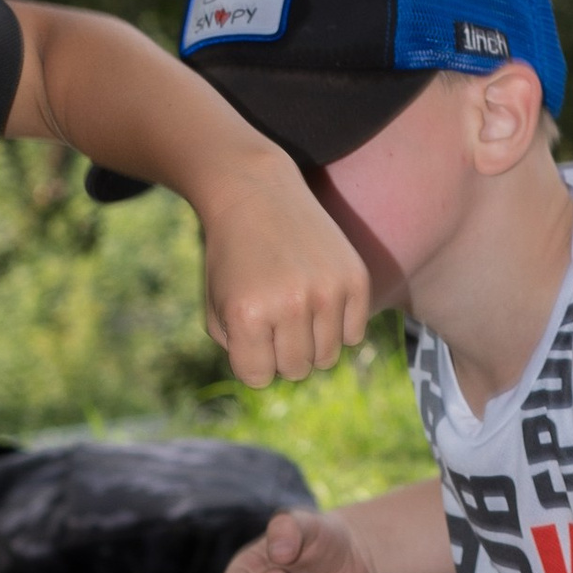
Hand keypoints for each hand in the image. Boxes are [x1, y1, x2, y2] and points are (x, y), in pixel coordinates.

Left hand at [198, 165, 370, 387]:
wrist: (256, 194)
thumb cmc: (230, 256)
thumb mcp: (216, 306)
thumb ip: (239, 351)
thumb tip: (277, 376)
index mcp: (248, 315)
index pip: (258, 378)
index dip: (251, 359)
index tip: (248, 331)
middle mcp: (290, 305)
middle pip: (296, 370)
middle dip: (281, 353)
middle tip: (273, 319)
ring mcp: (327, 291)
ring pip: (327, 358)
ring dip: (311, 343)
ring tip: (296, 310)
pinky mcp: (355, 278)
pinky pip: (354, 335)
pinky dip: (338, 327)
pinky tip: (320, 300)